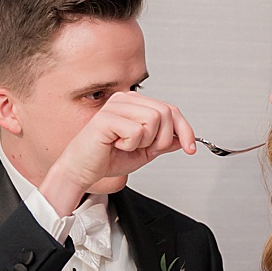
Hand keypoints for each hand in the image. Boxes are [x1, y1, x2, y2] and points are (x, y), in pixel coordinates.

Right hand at [49, 91, 197, 204]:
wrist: (81, 171)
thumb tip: (182, 139)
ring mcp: (115, 106)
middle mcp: (125, 99)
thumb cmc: (105, 158)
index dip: (184, 129)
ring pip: (154, 119)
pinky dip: (130, 145)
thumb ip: (162, 142)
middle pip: (166, 112)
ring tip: (126, 145)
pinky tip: (115, 145)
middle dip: (162, 138)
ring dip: (144, 141)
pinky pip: (136, 131)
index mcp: (134, 103)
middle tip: (145, 149)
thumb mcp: (143, 152)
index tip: (190, 148)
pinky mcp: (107, 118)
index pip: (170, 109)